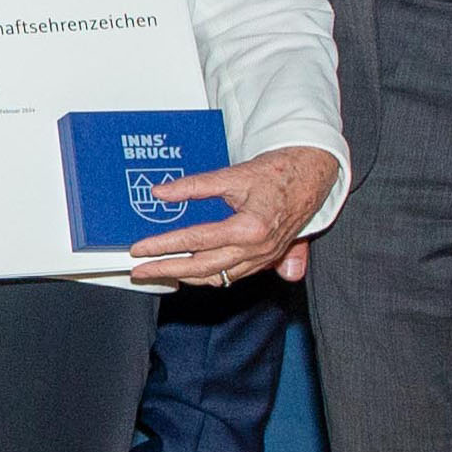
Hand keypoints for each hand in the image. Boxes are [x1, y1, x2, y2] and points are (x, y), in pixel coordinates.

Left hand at [123, 144, 338, 289]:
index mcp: (250, 228)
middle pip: (203, 267)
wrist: (311, 176)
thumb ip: (195, 186)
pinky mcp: (267, 260)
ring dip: (186, 277)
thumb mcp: (233, 175)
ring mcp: (264, 258)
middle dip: (167, 270)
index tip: (140, 249)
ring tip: (159, 273)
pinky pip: (233, 276)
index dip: (164, 246)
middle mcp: (258, 249)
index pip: (196, 241)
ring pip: (218, 277)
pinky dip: (209, 277)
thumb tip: (161, 193)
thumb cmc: (277, 174)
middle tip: (140, 270)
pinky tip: (190, 273)